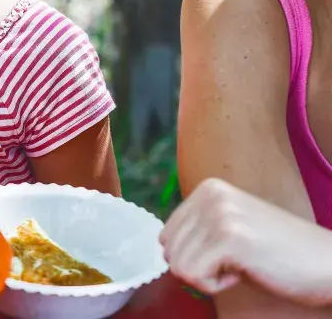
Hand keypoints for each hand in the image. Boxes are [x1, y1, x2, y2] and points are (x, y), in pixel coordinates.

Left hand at [160, 178, 331, 307]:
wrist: (327, 264)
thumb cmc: (278, 254)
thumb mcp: (229, 227)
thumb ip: (196, 229)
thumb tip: (161, 245)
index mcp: (207, 189)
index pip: (165, 235)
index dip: (193, 256)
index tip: (227, 253)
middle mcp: (210, 195)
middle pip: (168, 250)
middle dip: (198, 266)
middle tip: (235, 261)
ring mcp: (219, 214)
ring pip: (177, 265)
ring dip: (208, 277)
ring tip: (242, 265)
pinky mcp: (229, 238)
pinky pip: (193, 276)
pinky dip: (215, 287)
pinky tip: (244, 273)